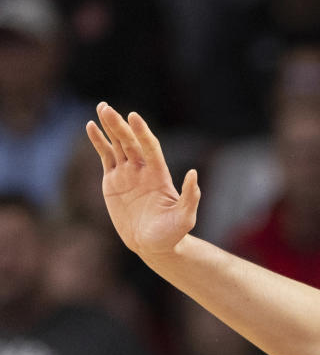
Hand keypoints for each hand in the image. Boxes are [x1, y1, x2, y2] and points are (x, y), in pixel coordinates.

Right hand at [85, 102, 200, 258]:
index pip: (150, 148)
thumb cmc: (171, 234)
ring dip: (110, 127)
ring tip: (101, 107)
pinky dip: (99, 141)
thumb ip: (189, 197)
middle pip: (130, 142)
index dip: (142, 133)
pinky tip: (91, 126)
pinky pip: (105, 156)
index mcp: (159, 175)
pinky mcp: (113, 181)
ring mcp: (127, 173)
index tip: (134, 117)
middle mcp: (143, 170)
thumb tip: (193, 174)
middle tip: (107, 108)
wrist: (152, 246)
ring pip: (117, 144)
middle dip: (120, 125)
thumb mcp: (184, 218)